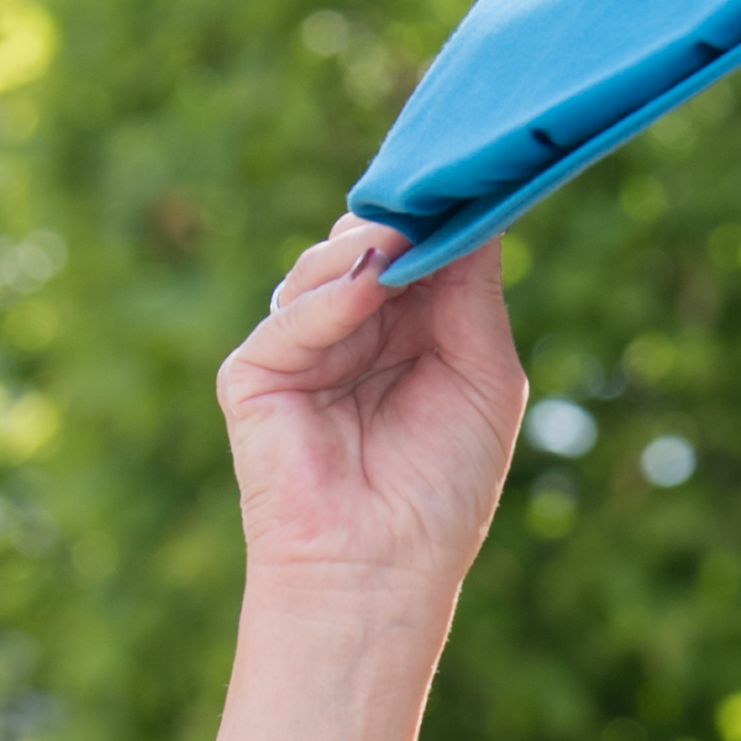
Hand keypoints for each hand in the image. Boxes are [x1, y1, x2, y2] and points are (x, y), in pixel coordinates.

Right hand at [217, 212, 526, 595]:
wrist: (384, 569)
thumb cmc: (441, 489)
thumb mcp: (484, 375)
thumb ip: (473, 293)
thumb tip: (472, 209)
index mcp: (409, 330)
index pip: (419, 250)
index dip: (440, 214)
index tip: (471, 171)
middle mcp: (353, 329)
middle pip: (371, 241)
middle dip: (405, 220)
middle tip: (438, 194)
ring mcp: (301, 346)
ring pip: (329, 264)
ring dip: (371, 250)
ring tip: (403, 244)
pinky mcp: (255, 372)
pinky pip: (293, 315)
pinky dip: (330, 298)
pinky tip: (365, 282)